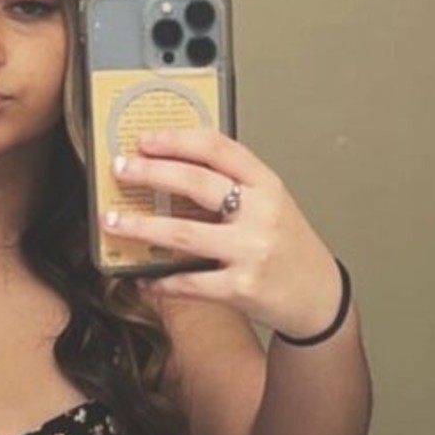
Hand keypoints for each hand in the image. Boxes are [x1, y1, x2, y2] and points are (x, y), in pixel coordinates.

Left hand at [104, 126, 343, 337]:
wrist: (320, 295)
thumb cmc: (290, 246)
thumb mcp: (271, 204)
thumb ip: (234, 185)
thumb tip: (173, 168)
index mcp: (267, 185)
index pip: (219, 149)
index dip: (177, 140)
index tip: (145, 140)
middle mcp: (262, 214)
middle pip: (197, 184)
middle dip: (150, 173)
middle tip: (121, 170)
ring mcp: (252, 251)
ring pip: (184, 233)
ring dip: (142, 226)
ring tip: (114, 221)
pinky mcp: (241, 288)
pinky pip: (189, 282)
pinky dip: (160, 280)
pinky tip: (142, 277)